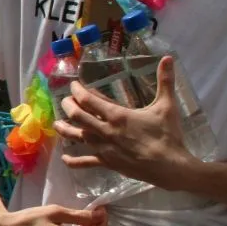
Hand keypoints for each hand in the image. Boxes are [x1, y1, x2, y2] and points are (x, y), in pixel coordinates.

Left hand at [55, 57, 194, 189]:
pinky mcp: (107, 163)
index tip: (74, 85)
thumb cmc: (167, 135)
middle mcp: (105, 131)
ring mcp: (103, 148)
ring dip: (65, 129)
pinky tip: (65, 158)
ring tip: (56, 124)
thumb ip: (166, 81)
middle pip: (77, 116)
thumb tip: (168, 57)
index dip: (77, 90)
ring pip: (77, 137)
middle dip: (68, 106)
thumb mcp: (166, 106)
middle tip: (65, 100)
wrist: (170, 167)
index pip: (88, 100)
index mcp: (116, 115)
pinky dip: (73, 161)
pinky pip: (85, 162)